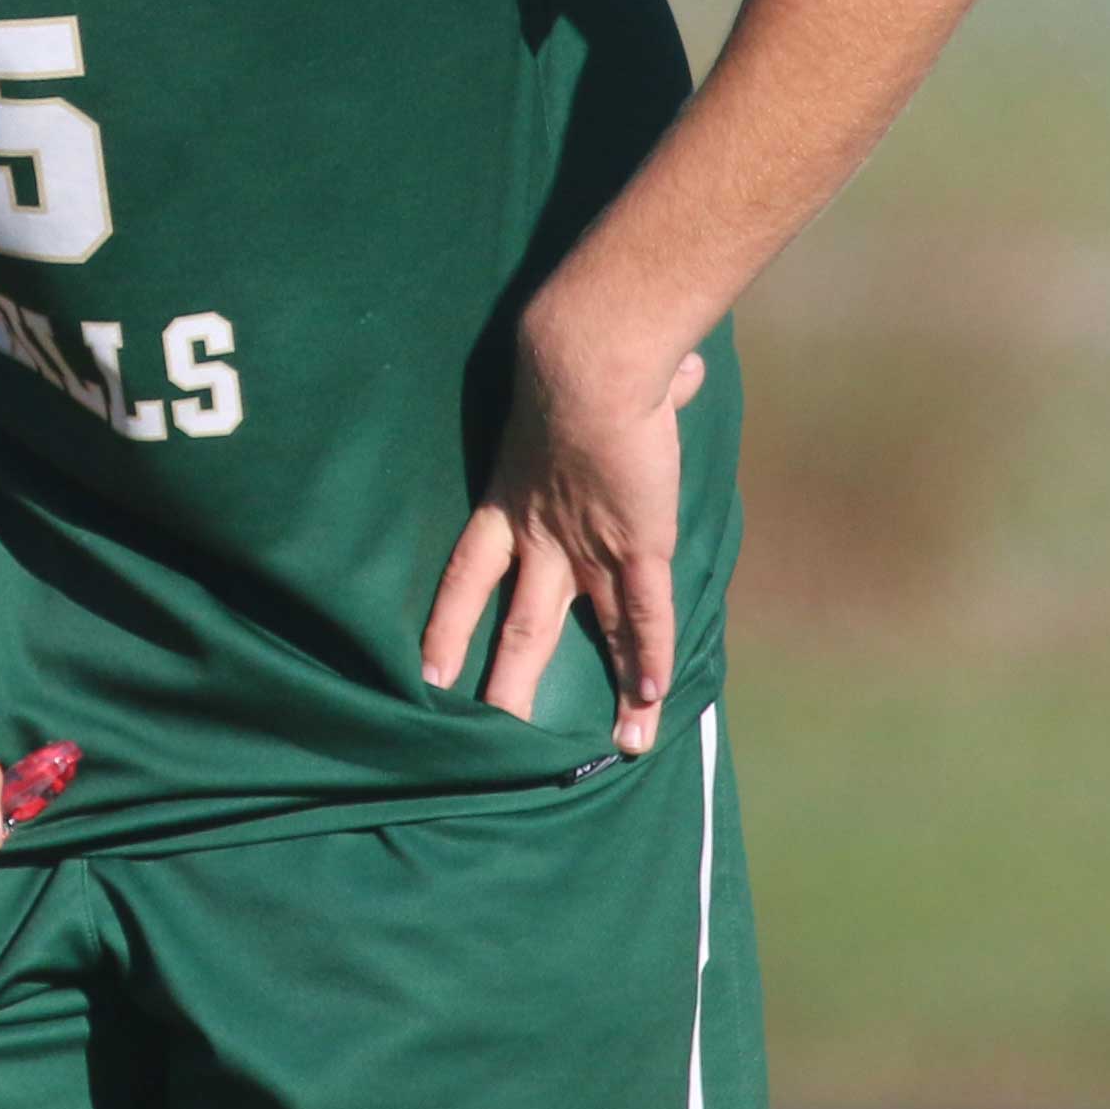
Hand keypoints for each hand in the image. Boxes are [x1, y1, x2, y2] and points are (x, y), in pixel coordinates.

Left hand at [420, 319, 702, 756]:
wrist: (590, 361)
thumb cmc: (580, 359)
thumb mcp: (572, 390)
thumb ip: (621, 396)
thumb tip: (679, 371)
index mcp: (510, 500)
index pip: (470, 574)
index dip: (449, 623)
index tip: (430, 671)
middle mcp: (542, 535)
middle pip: (515, 622)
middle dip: (504, 681)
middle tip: (488, 733)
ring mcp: (588, 546)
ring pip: (578, 632)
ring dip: (594, 691)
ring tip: (600, 749)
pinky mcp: (636, 546)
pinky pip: (642, 615)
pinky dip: (647, 660)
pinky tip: (652, 704)